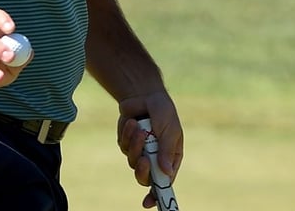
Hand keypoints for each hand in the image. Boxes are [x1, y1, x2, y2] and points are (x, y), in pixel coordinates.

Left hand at [116, 91, 181, 207]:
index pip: (165, 181)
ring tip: (139, 127)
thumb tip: (166, 172)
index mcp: (170, 157)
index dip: (157, 194)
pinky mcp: (126, 143)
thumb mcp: (168, 130)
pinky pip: (124, 147)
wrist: (144, 94)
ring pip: (133, 161)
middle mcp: (154, 157)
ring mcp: (140, 151)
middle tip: (144, 160)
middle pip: (146, 177)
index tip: (149, 202)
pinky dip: (127, 135)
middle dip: (143, 170)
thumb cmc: (163, 111)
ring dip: (135, 145)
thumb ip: (165, 150)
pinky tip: (132, 121)